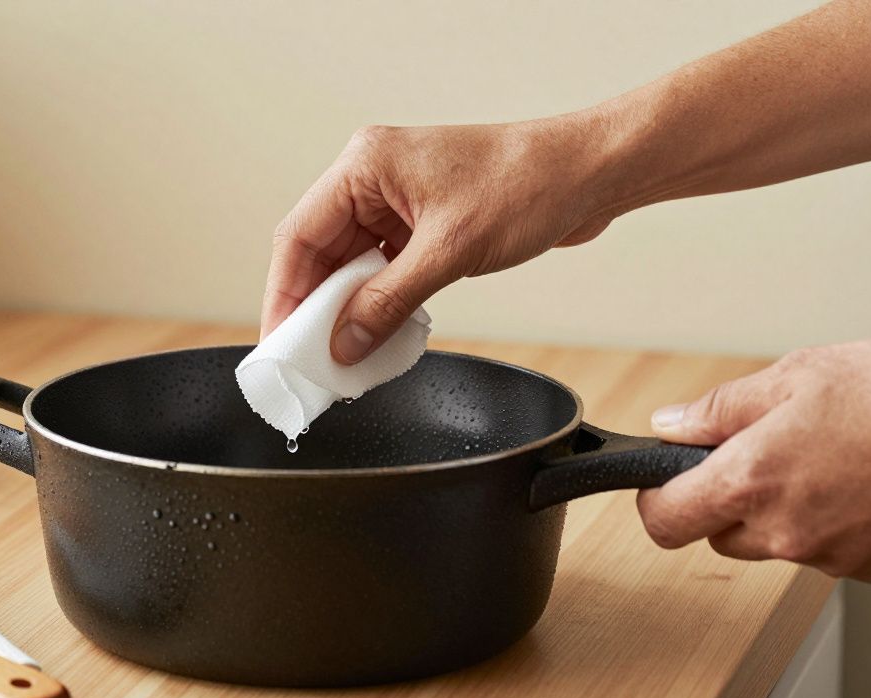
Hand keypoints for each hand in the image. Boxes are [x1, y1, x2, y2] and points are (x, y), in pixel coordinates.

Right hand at [261, 118, 617, 363]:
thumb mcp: (449, 252)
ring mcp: (396, 199)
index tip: (280, 343)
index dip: (284, 295)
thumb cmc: (529, 184)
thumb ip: (388, 302)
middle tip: (306, 360)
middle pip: (318, 252)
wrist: (591, 173)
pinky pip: (380, 267)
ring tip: (340, 354)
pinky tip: (375, 332)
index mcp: (365, 165)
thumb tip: (344, 343)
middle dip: (313, 308)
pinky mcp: (420, 221)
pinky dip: (376, 300)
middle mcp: (372, 178)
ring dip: (346, 308)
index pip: (299, 236)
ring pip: (349, 263)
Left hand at [637, 339, 870, 581]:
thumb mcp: (798, 377)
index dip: (656, 499)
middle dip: (726, 498)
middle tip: (763, 451)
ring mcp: (831, 557)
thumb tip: (670, 425)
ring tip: (828, 456)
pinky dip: (831, 521)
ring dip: (782, 509)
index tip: (663, 479)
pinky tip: (862, 481)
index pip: (665, 520)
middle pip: (719, 533)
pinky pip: (827, 550)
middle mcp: (784, 532)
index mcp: (750, 481)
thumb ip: (722, 409)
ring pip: (775, 542)